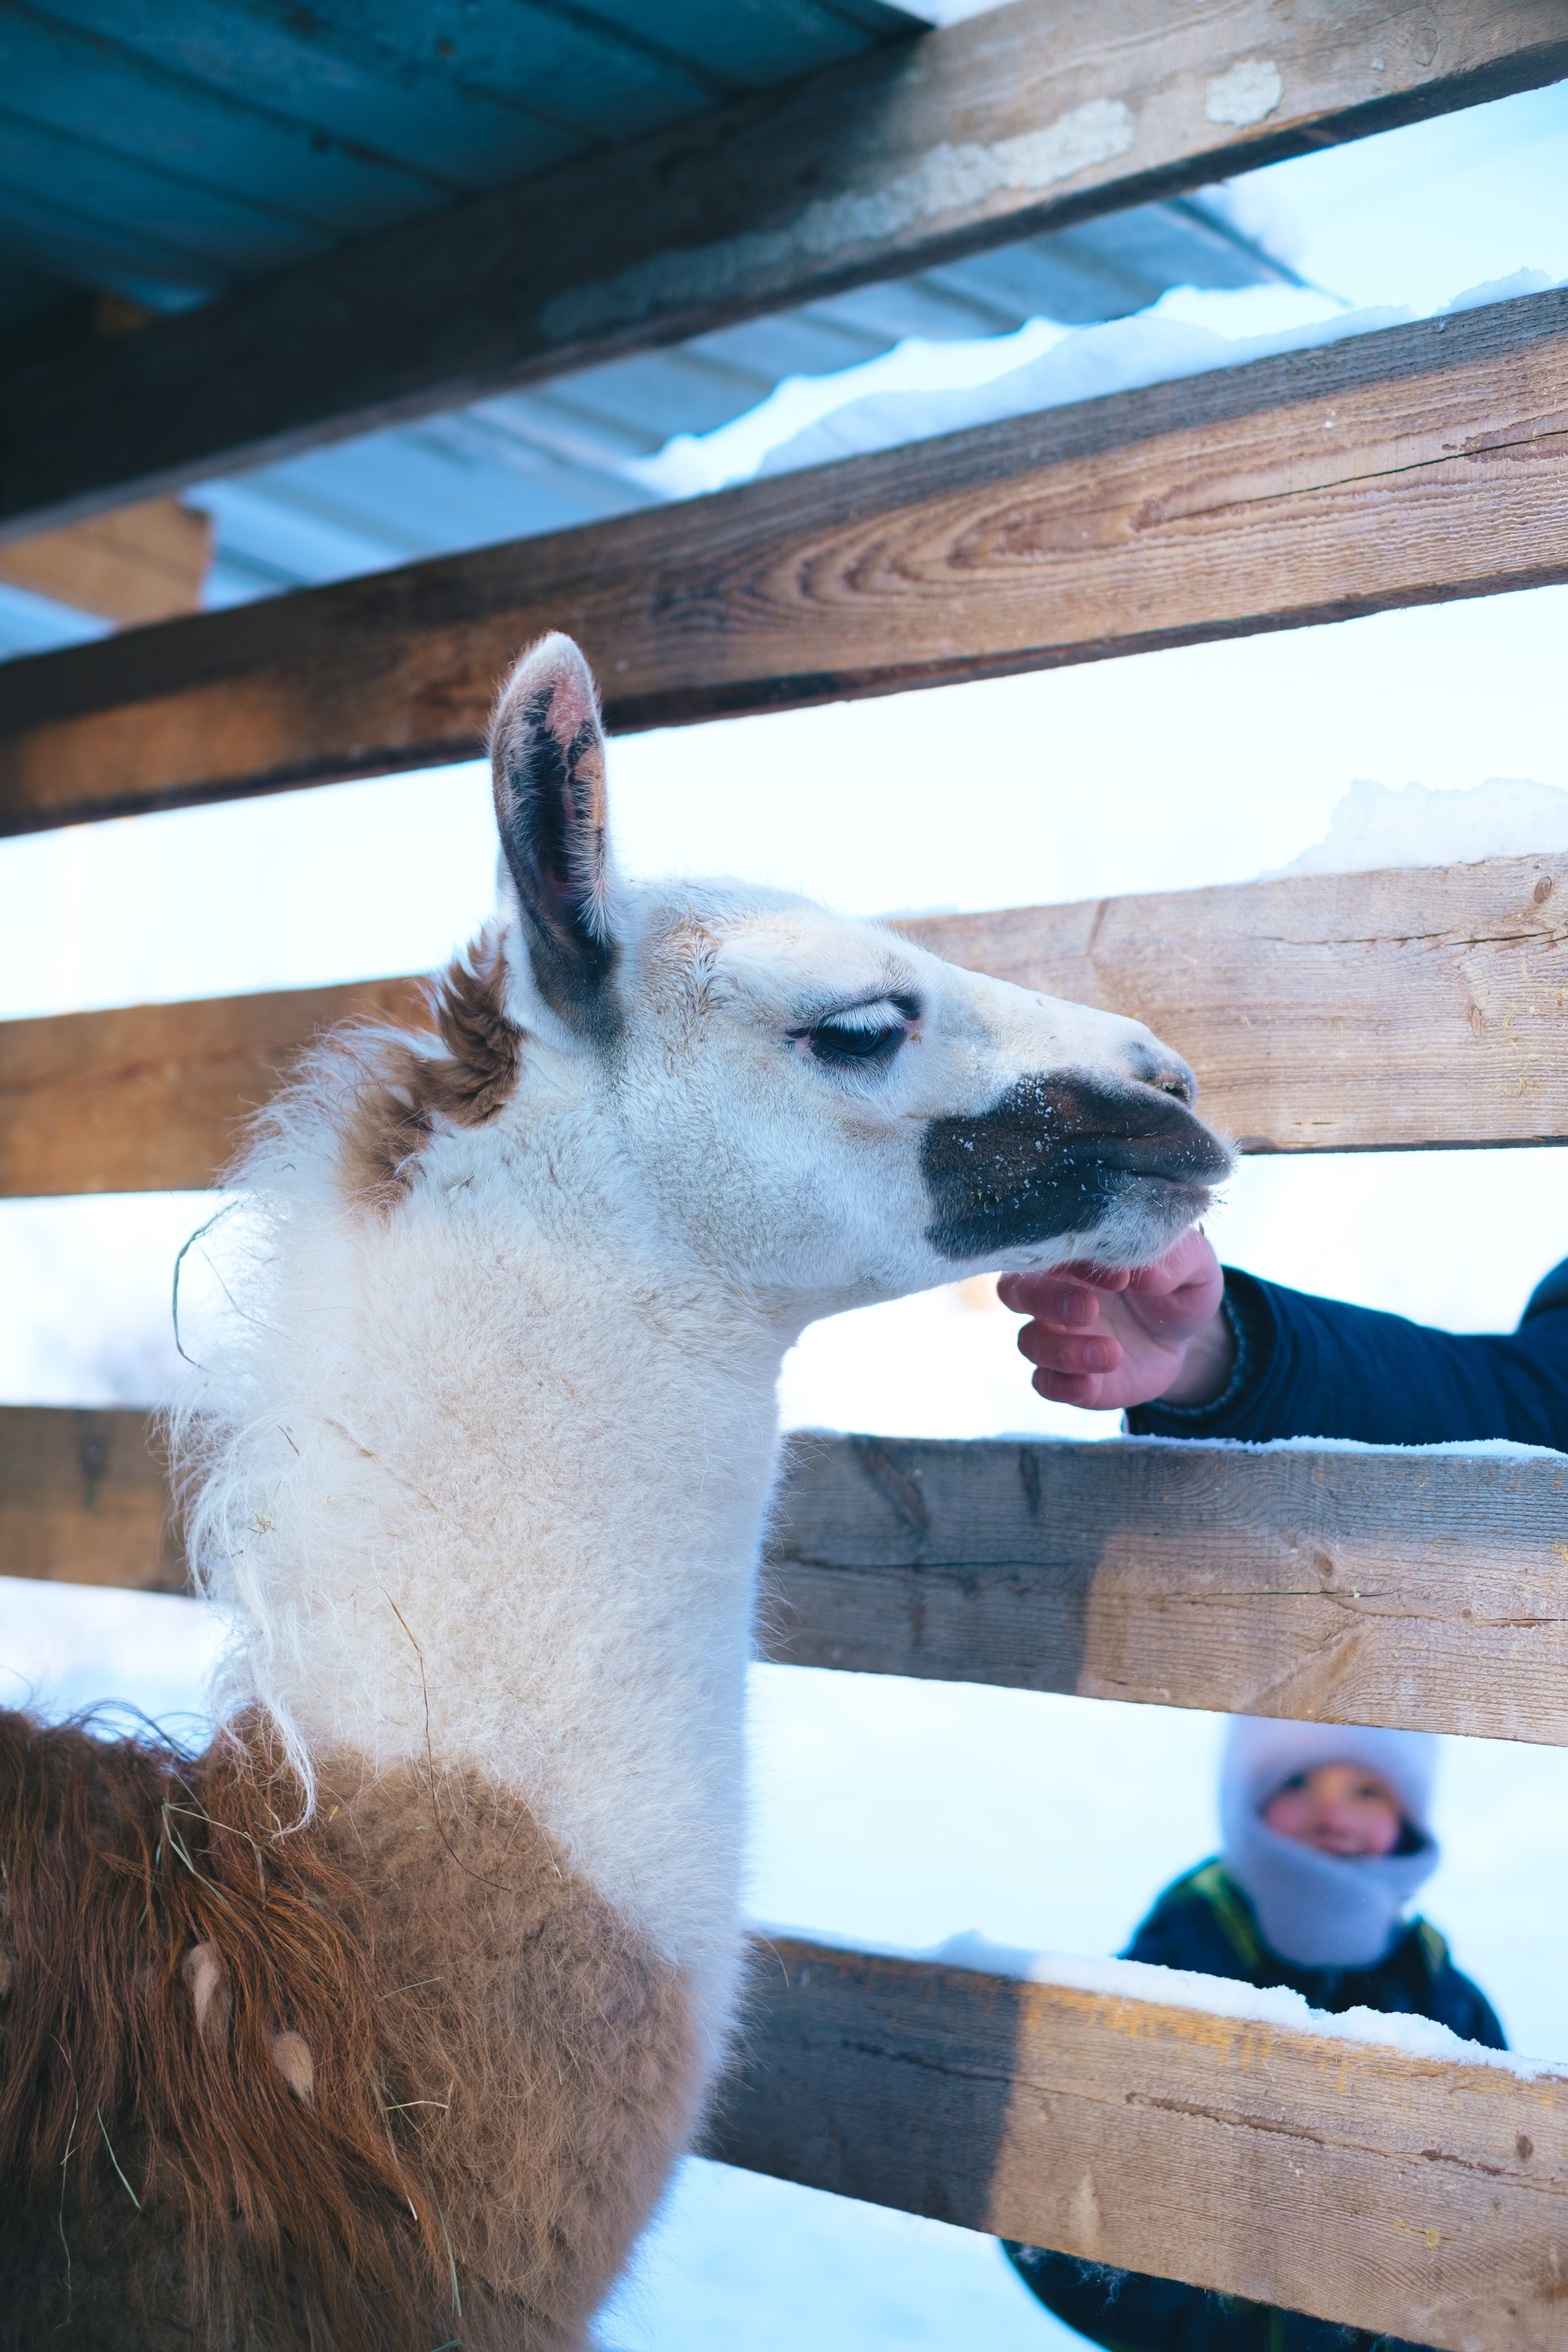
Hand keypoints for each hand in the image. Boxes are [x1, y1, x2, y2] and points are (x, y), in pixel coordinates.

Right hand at [997, 1229, 1232, 1411]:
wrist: (1186, 1337)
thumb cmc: (1178, 1286)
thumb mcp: (1193, 1265)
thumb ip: (1173, 1261)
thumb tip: (1146, 1272)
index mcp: (1076, 1255)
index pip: (1051, 1248)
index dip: (1075, 1261)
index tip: (1120, 1277)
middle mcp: (1054, 1293)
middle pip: (1016, 1291)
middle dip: (1046, 1300)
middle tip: (1089, 1308)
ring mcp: (1057, 1336)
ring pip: (1030, 1342)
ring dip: (1063, 1350)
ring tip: (1111, 1353)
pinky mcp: (1068, 1376)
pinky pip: (1045, 1383)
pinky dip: (1062, 1385)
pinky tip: (1092, 1383)